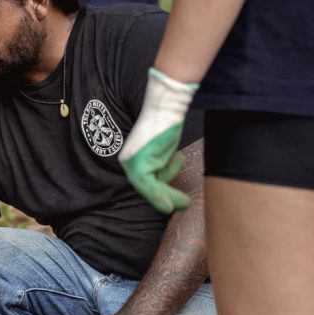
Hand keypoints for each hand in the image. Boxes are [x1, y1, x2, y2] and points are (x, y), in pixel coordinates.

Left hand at [119, 68, 196, 212]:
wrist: (166, 107)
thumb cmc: (167, 125)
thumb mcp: (165, 151)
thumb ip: (163, 166)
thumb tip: (171, 188)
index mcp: (131, 158)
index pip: (147, 181)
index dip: (162, 192)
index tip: (173, 202)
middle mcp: (128, 161)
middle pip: (148, 186)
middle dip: (166, 196)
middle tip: (183, 204)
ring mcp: (132, 163)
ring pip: (151, 187)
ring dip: (169, 194)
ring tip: (185, 200)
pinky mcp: (139, 163)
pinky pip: (148, 186)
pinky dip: (159, 197)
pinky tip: (169, 207)